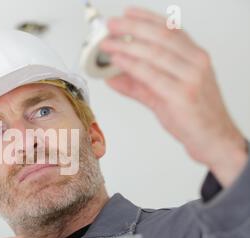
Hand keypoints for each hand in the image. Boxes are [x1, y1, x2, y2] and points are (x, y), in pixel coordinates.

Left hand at [100, 6, 247, 186]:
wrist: (213, 139)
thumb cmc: (193, 115)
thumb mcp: (163, 94)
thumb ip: (137, 84)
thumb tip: (111, 77)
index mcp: (195, 56)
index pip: (170, 28)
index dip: (147, 18)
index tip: (127, 13)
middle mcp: (196, 62)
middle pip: (161, 36)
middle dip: (132, 27)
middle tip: (111, 26)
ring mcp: (191, 77)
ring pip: (155, 53)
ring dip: (127, 46)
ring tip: (107, 44)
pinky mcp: (182, 95)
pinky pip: (152, 75)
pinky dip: (131, 65)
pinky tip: (117, 61)